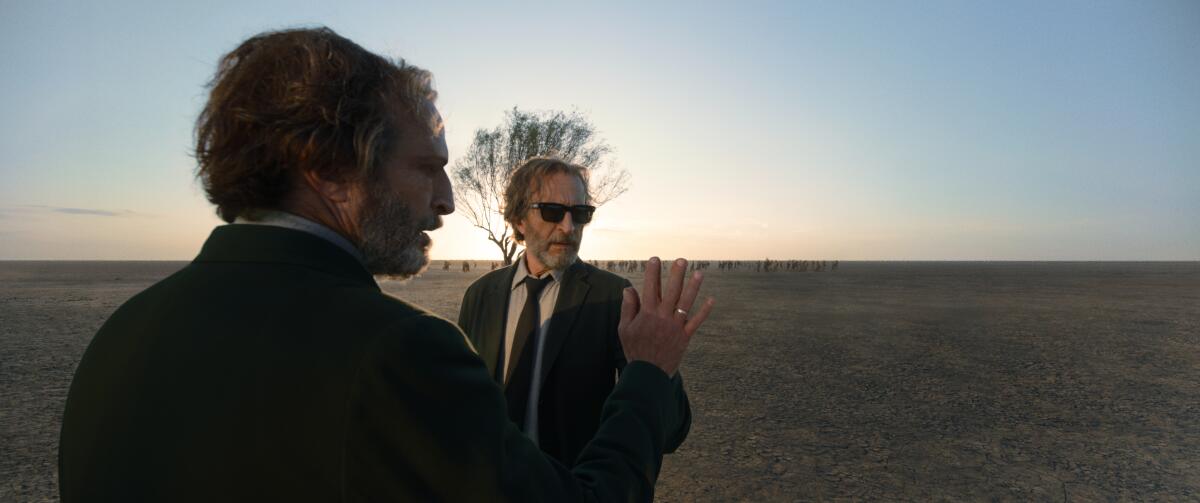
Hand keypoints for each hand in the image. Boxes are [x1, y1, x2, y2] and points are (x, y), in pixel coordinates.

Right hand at [619, 257, 714, 376]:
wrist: (648, 373)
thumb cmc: (634, 349)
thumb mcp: (624, 329)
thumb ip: (628, 308)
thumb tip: (629, 288)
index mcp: (647, 314)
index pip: (650, 288)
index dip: (653, 272)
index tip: (655, 259)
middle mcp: (662, 317)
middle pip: (671, 292)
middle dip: (676, 274)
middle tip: (682, 260)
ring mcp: (675, 327)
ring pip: (686, 303)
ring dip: (693, 287)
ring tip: (699, 273)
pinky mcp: (684, 336)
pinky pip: (696, 322)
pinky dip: (704, 311)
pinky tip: (711, 299)